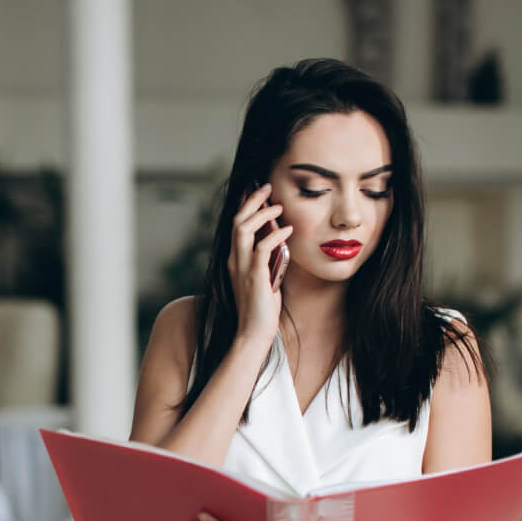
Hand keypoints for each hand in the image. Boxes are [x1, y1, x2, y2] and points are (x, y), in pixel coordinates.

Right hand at [226, 183, 293, 345]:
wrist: (254, 334)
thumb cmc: (261, 308)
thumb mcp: (264, 277)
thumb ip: (267, 259)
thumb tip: (279, 237)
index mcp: (235, 260)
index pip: (235, 225)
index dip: (245, 205)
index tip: (257, 189)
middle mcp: (234, 261)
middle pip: (237, 221)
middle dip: (252, 201)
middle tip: (267, 187)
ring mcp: (242, 268)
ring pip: (243, 230)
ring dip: (262, 214)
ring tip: (278, 206)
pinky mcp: (254, 277)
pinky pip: (262, 249)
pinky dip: (275, 236)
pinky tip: (287, 230)